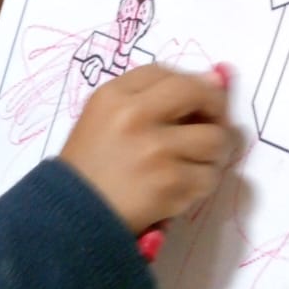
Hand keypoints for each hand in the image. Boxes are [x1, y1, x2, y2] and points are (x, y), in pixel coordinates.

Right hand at [59, 64, 233, 234]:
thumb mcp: (103, 117)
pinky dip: (201, 183)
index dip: (187, 86)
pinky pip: (210, 176)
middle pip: (198, 94)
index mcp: (113, 96)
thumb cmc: (89, 166)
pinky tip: (181, 187)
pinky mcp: (172, 183)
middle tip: (211, 125)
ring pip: (215, 139)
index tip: (192, 103)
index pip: (165, 73)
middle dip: (215, 109)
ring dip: (211, 153)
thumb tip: (215, 79)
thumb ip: (149, 97)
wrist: (73, 215)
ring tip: (191, 162)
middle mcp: (135, 116)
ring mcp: (156, 150)